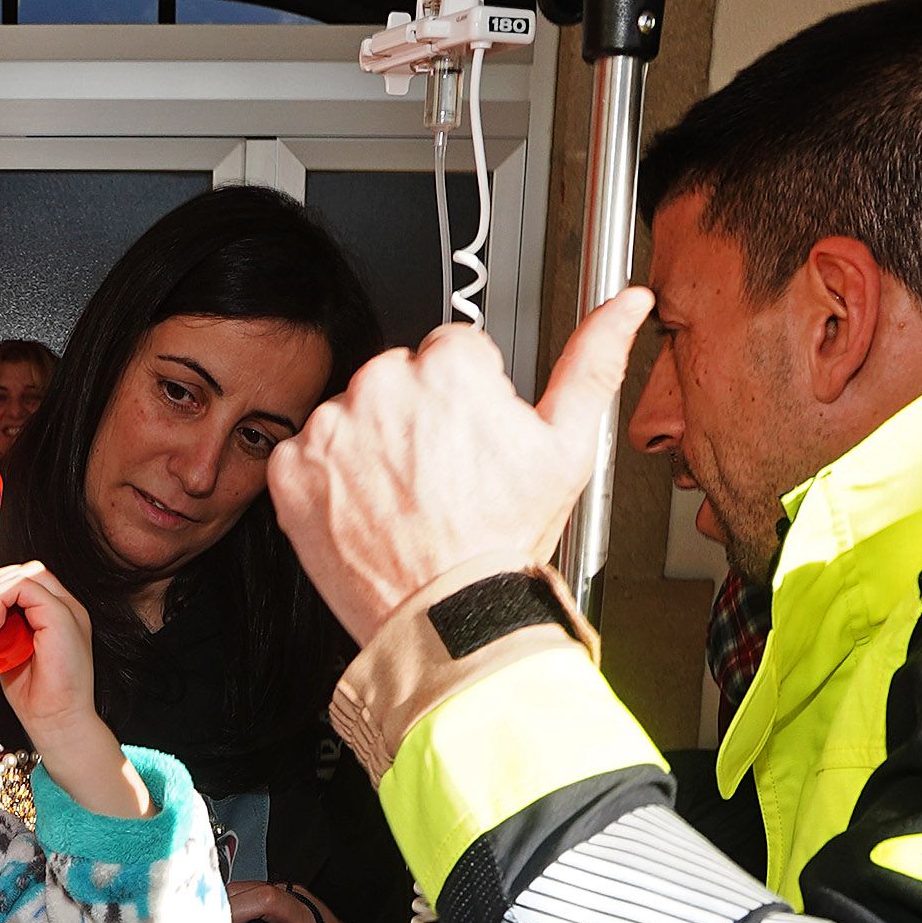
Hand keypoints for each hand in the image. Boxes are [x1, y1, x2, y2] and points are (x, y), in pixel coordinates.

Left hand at [0, 564, 147, 820]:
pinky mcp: (63, 619)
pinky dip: (3, 599)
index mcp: (57, 615)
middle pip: (27, 570)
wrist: (58, 722)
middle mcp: (67, 608)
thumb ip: (1, 626)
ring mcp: (69, 612)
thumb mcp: (10, 651)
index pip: (26, 579)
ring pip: (28, 573)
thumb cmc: (36, 695)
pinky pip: (29, 587)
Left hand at [267, 288, 653, 645]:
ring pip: (356, 414)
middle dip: (420, 417)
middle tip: (446, 477)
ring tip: (410, 499)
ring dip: (375, 446)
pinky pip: (311, 455)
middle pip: (402, 378)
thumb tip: (627, 305)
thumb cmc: (504, 541)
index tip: (475, 443)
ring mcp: (333, 428)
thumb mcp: (570, 448)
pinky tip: (371, 511)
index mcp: (450, 369)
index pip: (455, 352)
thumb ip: (594, 360)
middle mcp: (384, 386)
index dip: (472, 399)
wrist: (449, 617)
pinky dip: (332, 481)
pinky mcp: (294, 470)